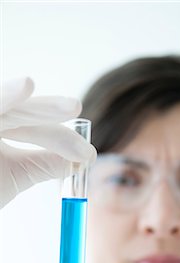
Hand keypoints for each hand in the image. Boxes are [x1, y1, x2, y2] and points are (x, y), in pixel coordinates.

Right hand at [0, 77, 96, 208]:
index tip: (88, 155)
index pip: (33, 127)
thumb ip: (43, 165)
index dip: (60, 138)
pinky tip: (26, 86)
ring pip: (5, 108)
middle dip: (50, 114)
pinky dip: (6, 97)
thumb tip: (83, 159)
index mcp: (1, 129)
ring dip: (34, 106)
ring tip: (68, 105)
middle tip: (80, 114)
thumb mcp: (14, 175)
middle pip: (20, 112)